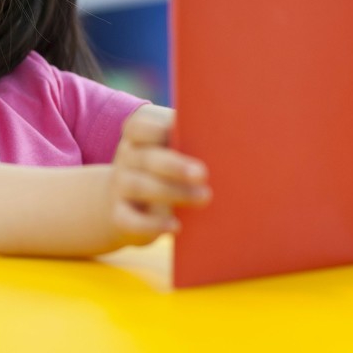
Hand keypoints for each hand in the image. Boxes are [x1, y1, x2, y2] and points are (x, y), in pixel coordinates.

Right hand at [106, 105, 210, 247]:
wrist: (127, 203)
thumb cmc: (164, 170)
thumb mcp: (170, 152)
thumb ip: (190, 143)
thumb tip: (233, 142)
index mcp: (138, 136)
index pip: (139, 125)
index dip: (159, 128)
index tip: (182, 132)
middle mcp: (126, 158)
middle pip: (146, 157)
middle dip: (175, 165)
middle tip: (203, 174)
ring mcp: (120, 187)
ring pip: (140, 186)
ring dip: (173, 192)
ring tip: (205, 198)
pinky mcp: (119, 215)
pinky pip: (130, 220)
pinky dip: (152, 224)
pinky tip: (175, 227)